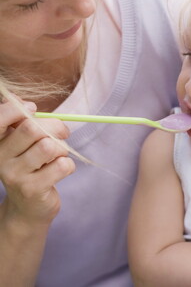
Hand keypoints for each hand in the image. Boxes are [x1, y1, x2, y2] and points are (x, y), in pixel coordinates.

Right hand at [0, 98, 74, 228]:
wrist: (28, 208)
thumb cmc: (30, 168)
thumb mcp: (21, 144)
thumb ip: (20, 122)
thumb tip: (18, 97)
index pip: (0, 118)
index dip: (19, 109)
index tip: (34, 110)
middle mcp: (0, 158)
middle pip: (32, 128)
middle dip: (56, 127)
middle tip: (64, 133)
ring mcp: (15, 175)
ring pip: (49, 147)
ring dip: (63, 149)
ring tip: (60, 156)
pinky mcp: (33, 189)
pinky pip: (62, 165)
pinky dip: (69, 165)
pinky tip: (61, 171)